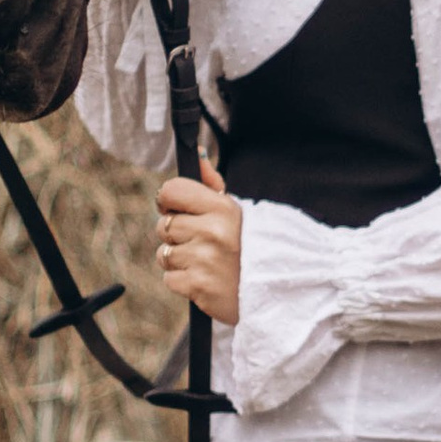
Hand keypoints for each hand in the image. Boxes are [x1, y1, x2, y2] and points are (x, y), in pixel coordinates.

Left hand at [156, 126, 242, 327]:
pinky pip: (170, 279)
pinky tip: (205, 279)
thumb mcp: (237, 211)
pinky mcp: (198, 286)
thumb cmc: (250, 246)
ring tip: (205, 262)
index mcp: (221, 207)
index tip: (175, 210)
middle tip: (201, 242)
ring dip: (179, 260)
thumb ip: (211, 184)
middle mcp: (212, 231)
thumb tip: (198, 154)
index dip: (168, 201)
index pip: (171, 191)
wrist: (277, 287)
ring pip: (164, 255)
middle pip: (163, 226)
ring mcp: (204, 259)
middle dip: (176, 236)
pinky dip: (184, 282)